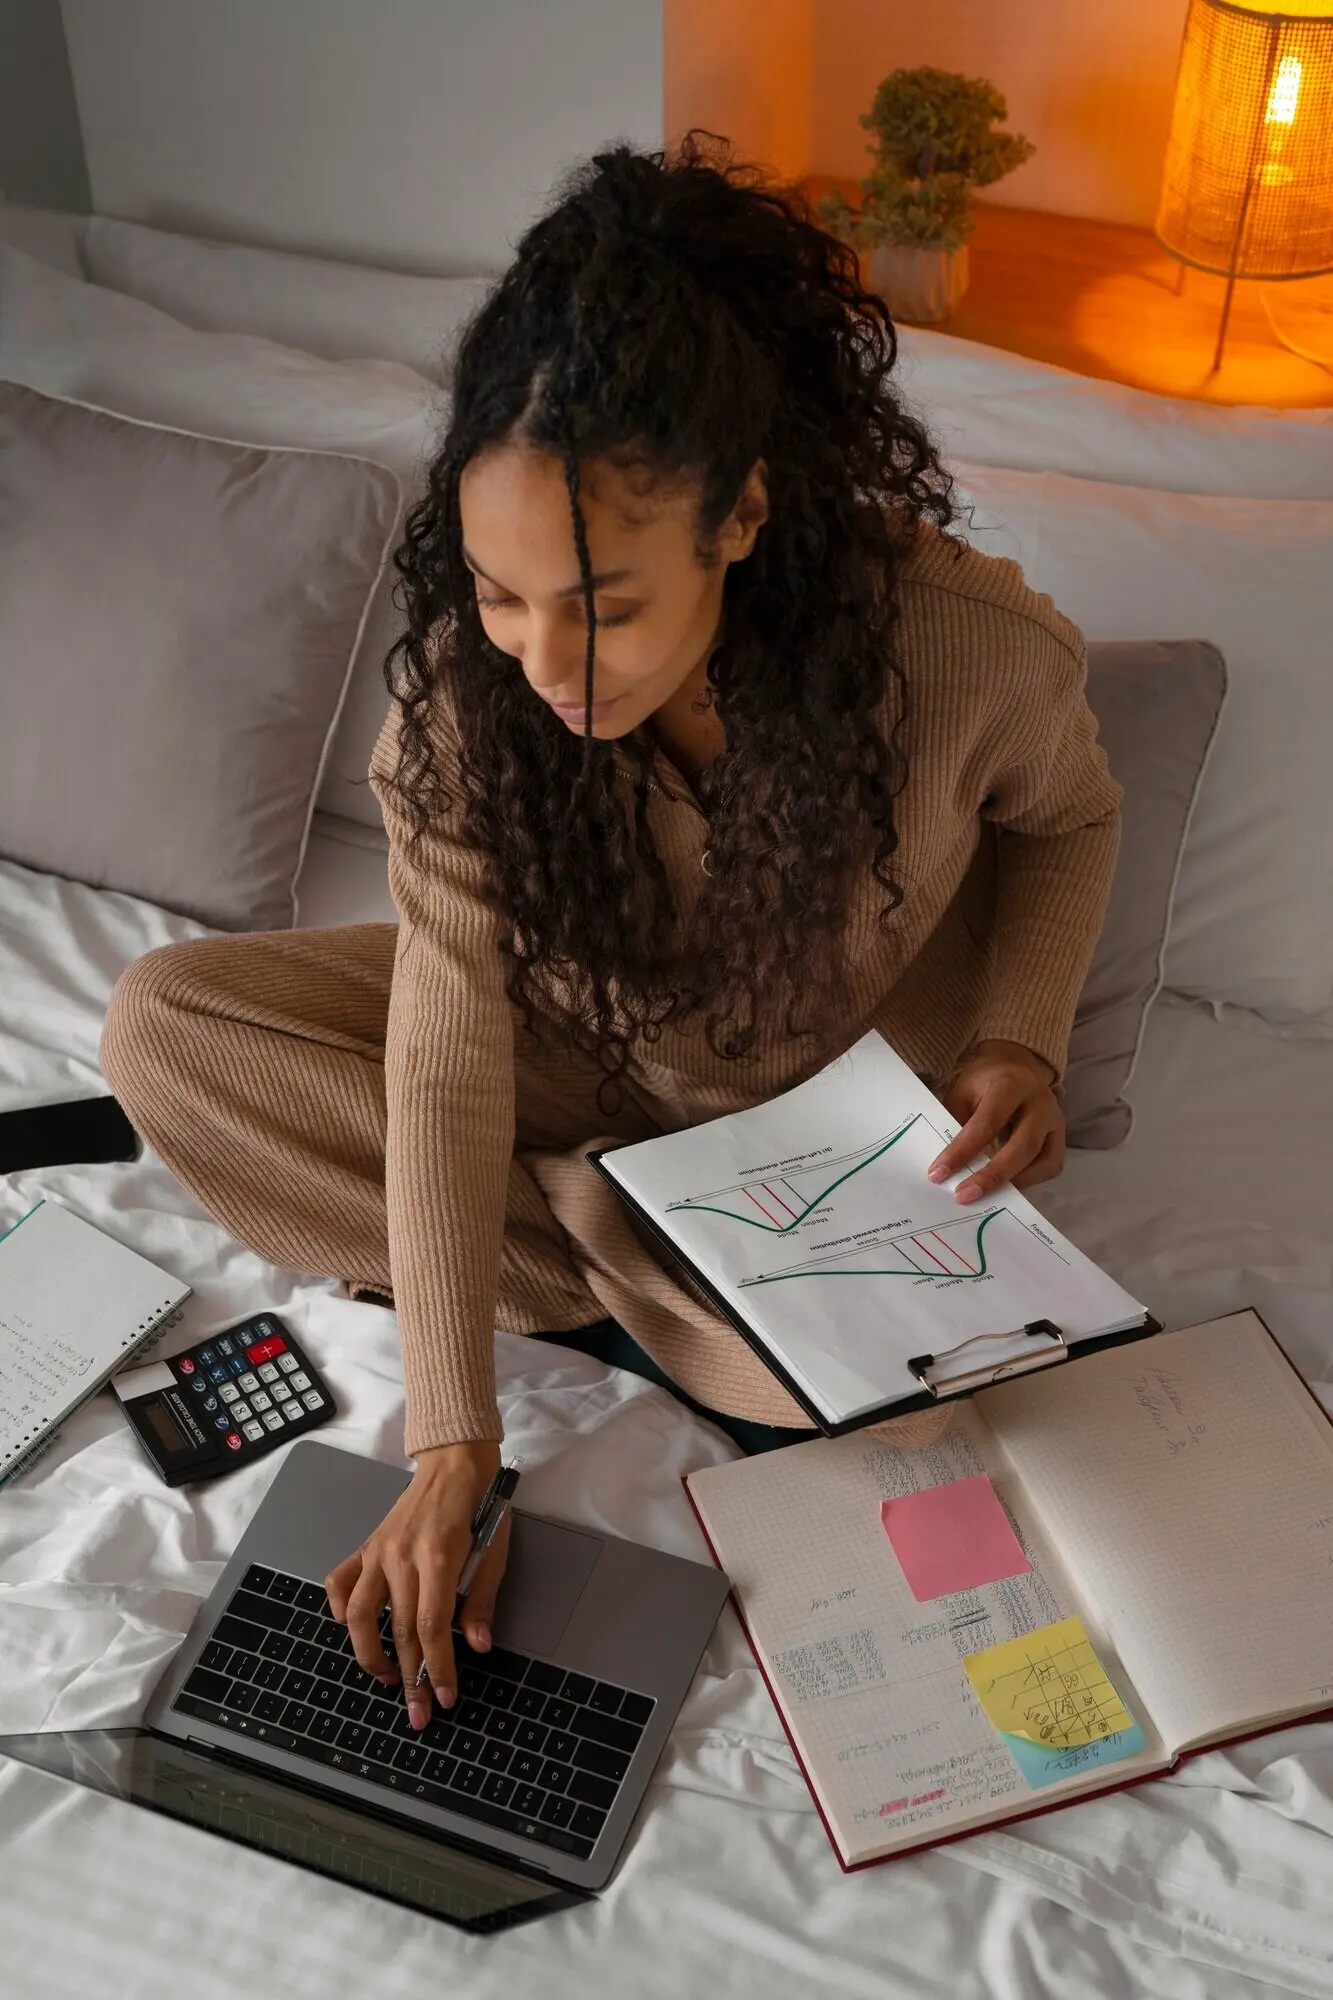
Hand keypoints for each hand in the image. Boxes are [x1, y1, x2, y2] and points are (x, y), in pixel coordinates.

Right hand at [325, 1439, 507, 1731]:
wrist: (455, 1460)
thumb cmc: (482, 1503)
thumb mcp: (495, 1549)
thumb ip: (483, 1600)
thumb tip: (478, 1646)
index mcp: (439, 1557)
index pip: (433, 1627)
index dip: (439, 1668)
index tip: (446, 1699)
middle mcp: (401, 1557)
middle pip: (399, 1631)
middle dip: (411, 1679)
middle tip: (419, 1714)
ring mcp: (379, 1551)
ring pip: (359, 1615)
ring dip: (370, 1655)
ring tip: (387, 1680)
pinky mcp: (367, 1545)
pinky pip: (341, 1582)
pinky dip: (340, 1610)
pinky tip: (352, 1629)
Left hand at [926, 1039, 1065, 1203]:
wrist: (1016, 1068)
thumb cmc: (984, 1084)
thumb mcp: (963, 1092)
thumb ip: (955, 1124)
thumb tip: (945, 1167)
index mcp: (1011, 1084)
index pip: (987, 1123)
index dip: (962, 1151)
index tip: (938, 1175)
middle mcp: (1040, 1102)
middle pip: (1022, 1145)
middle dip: (992, 1175)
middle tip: (963, 1196)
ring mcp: (1056, 1121)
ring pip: (1043, 1161)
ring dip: (1012, 1183)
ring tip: (983, 1199)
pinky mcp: (1061, 1138)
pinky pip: (1050, 1167)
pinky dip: (1028, 1182)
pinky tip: (1005, 1190)